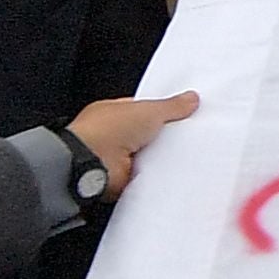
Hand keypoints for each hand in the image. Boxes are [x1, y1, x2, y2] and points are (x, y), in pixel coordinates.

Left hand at [67, 90, 198, 189]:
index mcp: (115, 111)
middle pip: (148, 134)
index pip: (144, 110)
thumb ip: (170, 106)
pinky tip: (168, 172)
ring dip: (161, 157)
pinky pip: (147, 176)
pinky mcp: (123, 179)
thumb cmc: (104, 131)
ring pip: (149, 156)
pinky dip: (156, 176)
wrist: (90, 164)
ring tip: (179, 154)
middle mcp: (114, 135)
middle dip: (165, 137)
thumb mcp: (148, 110)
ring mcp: (117, 158)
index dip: (165, 111)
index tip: (185, 113)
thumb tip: (189, 99)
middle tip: (187, 135)